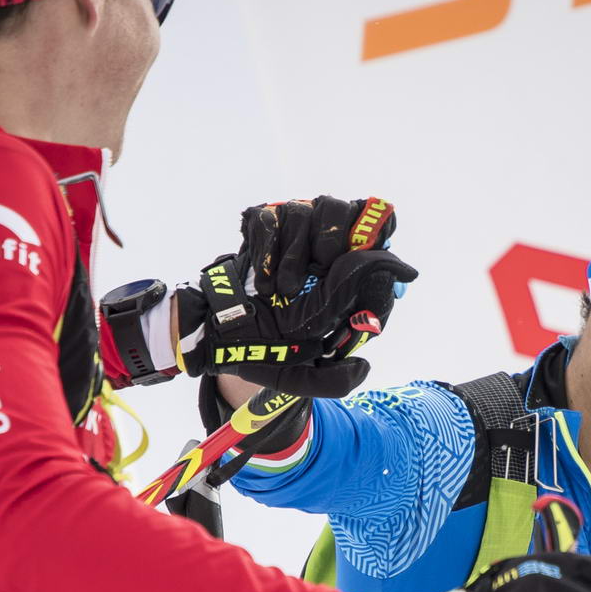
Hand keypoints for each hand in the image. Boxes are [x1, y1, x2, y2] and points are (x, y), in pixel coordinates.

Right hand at [174, 196, 415, 396]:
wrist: (214, 335)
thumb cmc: (262, 351)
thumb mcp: (299, 377)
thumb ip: (334, 381)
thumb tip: (364, 365)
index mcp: (343, 280)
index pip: (375, 236)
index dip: (376, 236)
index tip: (373, 252)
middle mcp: (321, 249)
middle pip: (345, 210)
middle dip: (333, 242)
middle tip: (319, 271)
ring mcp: (291, 235)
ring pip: (308, 210)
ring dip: (296, 252)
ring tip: (283, 290)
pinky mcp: (262, 227)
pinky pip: (272, 217)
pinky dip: (268, 248)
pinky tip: (264, 280)